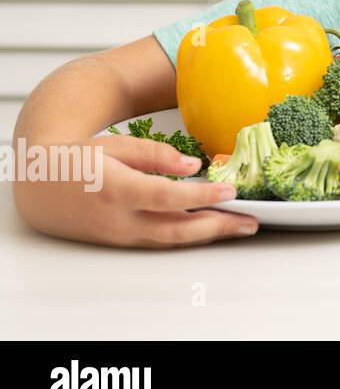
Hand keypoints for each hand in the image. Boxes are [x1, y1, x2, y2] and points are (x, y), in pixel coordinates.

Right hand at [12, 133, 258, 247]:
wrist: (40, 187)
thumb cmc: (80, 160)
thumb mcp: (116, 146)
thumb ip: (156, 156)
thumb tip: (193, 167)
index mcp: (116, 189)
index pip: (166, 198)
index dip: (202, 197)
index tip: (231, 191)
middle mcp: (119, 218)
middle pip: (175, 229)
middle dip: (218, 227)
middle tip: (251, 221)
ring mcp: (119, 235)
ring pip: (171, 240)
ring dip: (208, 236)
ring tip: (240, 227)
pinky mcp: (120, 242)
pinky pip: (160, 242)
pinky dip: (188, 237)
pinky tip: (210, 229)